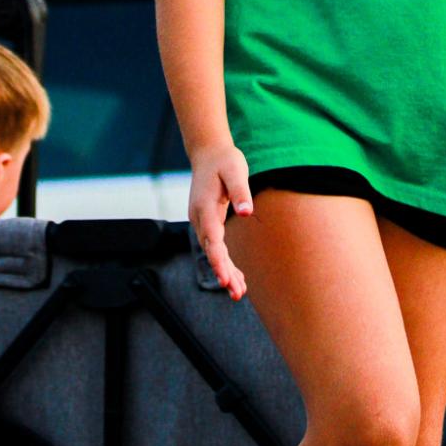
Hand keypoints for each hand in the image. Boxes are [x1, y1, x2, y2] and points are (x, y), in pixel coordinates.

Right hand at [187, 141, 252, 298]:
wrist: (208, 153)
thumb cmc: (224, 160)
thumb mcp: (235, 171)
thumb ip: (241, 191)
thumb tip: (246, 212)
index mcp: (204, 207)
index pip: (211, 239)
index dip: (218, 261)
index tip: (225, 279)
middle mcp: (199, 217)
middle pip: (211, 251)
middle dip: (223, 273)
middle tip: (237, 292)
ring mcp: (201, 221)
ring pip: (212, 252)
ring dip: (225, 271)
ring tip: (239, 292)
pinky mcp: (207, 222)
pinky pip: (215, 246)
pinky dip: (224, 262)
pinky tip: (235, 276)